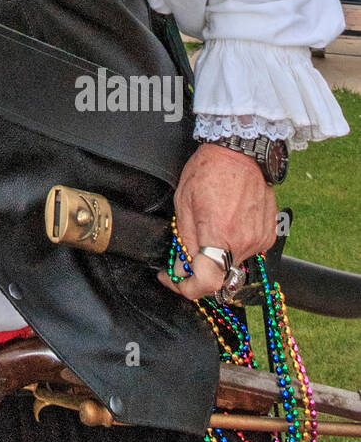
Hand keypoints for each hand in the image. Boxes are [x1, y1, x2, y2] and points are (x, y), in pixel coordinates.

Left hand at [157, 142, 277, 299]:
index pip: (207, 284)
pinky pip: (246, 252)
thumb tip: (179, 268)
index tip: (173, 280)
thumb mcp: (183, 204)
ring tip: (207, 230)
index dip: (186, 289)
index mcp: (219, 236)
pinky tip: (224, 225)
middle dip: (199, 271)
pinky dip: (232, 246)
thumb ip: (183, 241)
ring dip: (216, 257)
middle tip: (185, 256)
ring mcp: (259, 240)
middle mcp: (243, 243)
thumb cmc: (209, 171)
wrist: (240, 153)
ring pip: (232, 265)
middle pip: (219, 276)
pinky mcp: (268, 235)